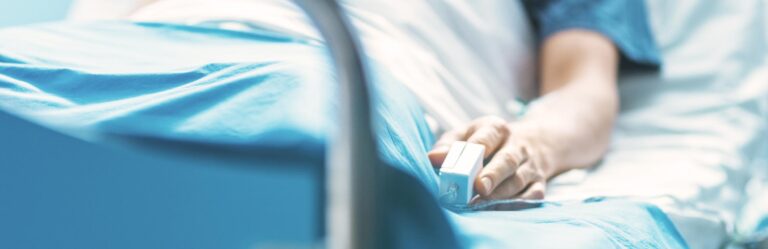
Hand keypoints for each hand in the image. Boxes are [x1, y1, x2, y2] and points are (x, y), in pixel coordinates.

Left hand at [428, 116, 551, 199]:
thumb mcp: (467, 134)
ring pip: (518, 180)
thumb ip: (448, 145)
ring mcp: (530, 165)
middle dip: (493, 175)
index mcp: (496, 129)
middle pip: (506, 160)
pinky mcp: (539, 183)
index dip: (477, 149)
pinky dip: (518, 204)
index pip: (487, 137)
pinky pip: (533, 195)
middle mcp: (517, 146)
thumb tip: (432, 158)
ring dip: (501, 194)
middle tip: (479, 188)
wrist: (534, 142)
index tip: (465, 164)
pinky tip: (500, 211)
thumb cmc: (488, 141)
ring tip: (480, 205)